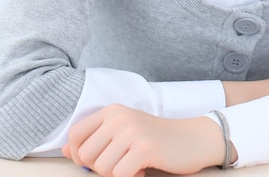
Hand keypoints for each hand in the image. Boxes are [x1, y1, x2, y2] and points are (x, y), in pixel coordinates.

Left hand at [62, 105, 226, 176]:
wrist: (191, 139)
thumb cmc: (154, 138)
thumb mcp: (122, 132)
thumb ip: (95, 138)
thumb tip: (65, 150)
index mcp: (111, 111)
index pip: (74, 136)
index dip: (78, 156)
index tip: (97, 161)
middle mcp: (119, 117)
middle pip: (85, 156)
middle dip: (100, 168)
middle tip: (120, 164)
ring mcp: (132, 131)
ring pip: (102, 168)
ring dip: (117, 174)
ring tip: (133, 164)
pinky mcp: (144, 147)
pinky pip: (120, 175)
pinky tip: (142, 170)